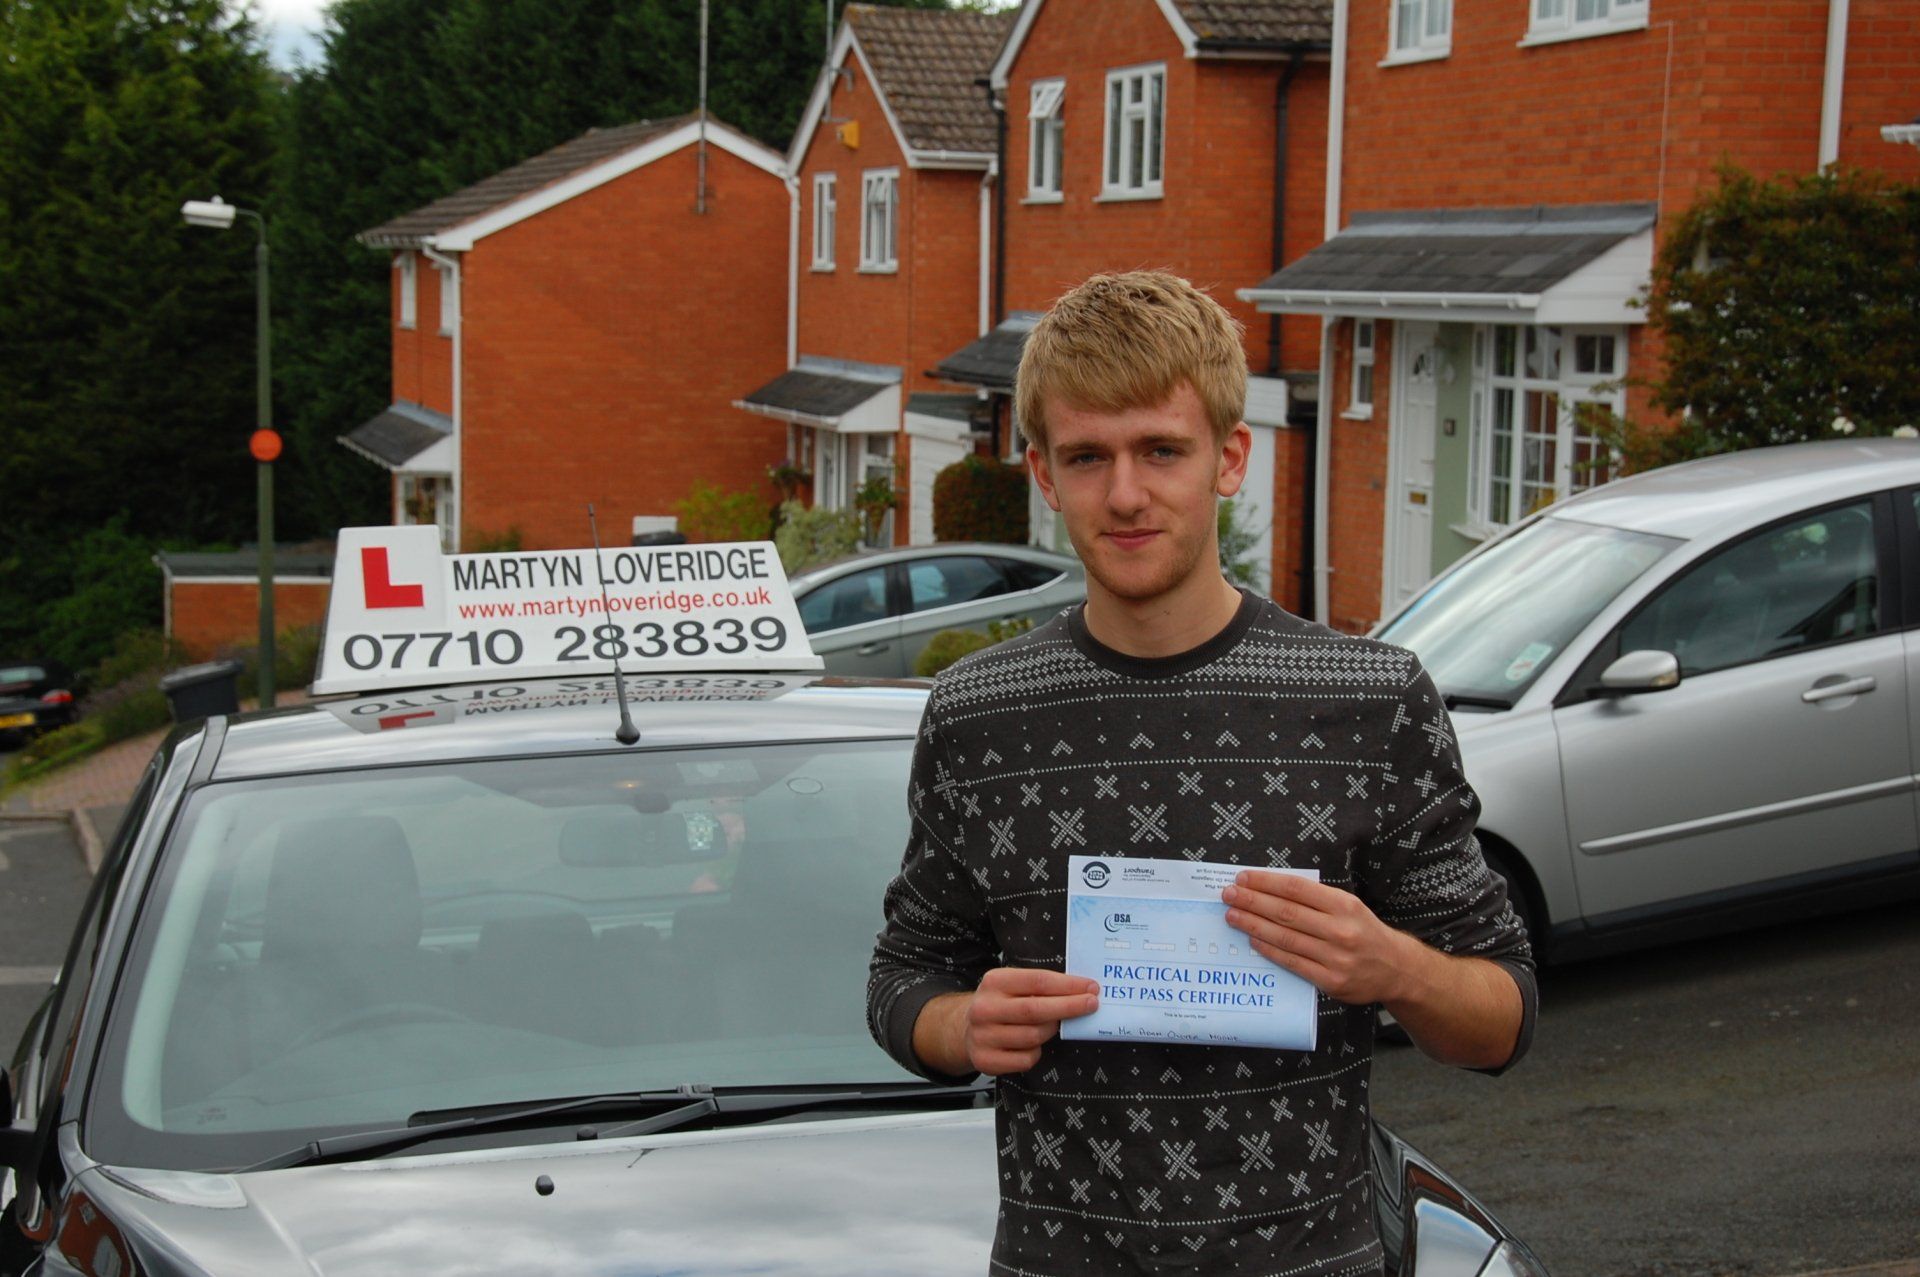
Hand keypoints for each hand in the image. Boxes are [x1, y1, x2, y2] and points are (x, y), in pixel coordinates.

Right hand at [918, 968, 1098, 1076]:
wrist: (964, 1030)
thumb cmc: (1001, 1004)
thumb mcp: (1013, 985)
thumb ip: (1040, 986)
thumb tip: (1083, 990)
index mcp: (994, 982)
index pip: (1038, 981)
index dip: (1068, 986)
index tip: (1091, 988)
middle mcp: (985, 1008)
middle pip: (1036, 1009)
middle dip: (1070, 1007)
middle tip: (1092, 1004)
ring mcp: (983, 1036)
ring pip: (1034, 1036)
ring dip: (1051, 1031)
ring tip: (1053, 1025)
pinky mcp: (985, 1060)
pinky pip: (1026, 1059)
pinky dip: (1036, 1052)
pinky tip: (1031, 1044)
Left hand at [1222, 871, 1413, 1005]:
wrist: (1395, 969)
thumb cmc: (1364, 932)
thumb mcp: (1349, 907)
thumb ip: (1316, 899)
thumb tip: (1271, 888)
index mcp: (1344, 906)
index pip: (1297, 889)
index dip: (1266, 882)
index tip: (1243, 878)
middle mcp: (1341, 931)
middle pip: (1286, 913)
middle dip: (1253, 901)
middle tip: (1229, 894)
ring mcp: (1335, 958)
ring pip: (1286, 938)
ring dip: (1254, 925)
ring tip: (1233, 915)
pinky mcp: (1330, 981)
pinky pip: (1292, 963)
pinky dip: (1270, 950)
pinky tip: (1253, 940)